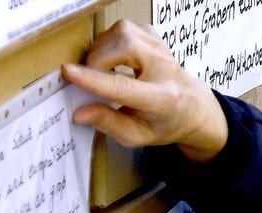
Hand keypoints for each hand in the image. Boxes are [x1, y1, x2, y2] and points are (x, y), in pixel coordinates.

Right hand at [62, 19, 228, 161]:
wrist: (193, 108)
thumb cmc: (163, 124)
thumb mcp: (137, 136)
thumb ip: (109, 124)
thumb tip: (79, 113)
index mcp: (162, 99)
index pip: (123, 86)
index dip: (93, 79)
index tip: (68, 72)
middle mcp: (164, 68)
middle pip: (124, 47)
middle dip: (97, 61)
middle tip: (91, 79)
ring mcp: (161, 48)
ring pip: (123, 31)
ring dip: (103, 49)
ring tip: (103, 68)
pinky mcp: (155, 37)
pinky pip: (126, 27)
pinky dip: (112, 39)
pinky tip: (114, 57)